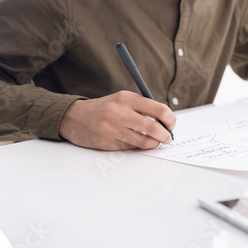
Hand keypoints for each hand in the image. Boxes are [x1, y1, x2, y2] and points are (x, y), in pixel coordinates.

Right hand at [59, 91, 175, 149]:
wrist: (75, 117)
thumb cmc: (104, 109)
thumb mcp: (122, 99)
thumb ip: (143, 107)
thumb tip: (166, 121)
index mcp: (126, 98)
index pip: (159, 110)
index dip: (170, 119)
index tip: (171, 124)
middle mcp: (120, 113)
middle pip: (154, 128)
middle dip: (165, 136)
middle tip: (167, 138)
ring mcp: (113, 129)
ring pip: (144, 142)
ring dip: (154, 144)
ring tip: (155, 142)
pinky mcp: (108, 143)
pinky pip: (131, 148)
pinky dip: (138, 147)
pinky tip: (137, 142)